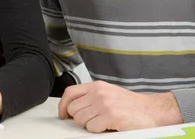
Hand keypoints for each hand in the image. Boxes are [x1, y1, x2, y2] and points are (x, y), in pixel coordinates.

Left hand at [59, 81, 182, 132]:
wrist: (153, 111)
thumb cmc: (131, 105)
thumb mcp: (108, 94)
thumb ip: (91, 97)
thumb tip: (71, 109)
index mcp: (96, 86)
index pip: (70, 93)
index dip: (63, 106)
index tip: (63, 115)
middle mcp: (98, 93)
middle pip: (73, 109)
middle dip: (80, 118)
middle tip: (93, 121)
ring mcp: (104, 103)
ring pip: (80, 120)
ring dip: (89, 125)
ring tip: (102, 123)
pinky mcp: (110, 115)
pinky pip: (92, 128)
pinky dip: (98, 131)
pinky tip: (109, 127)